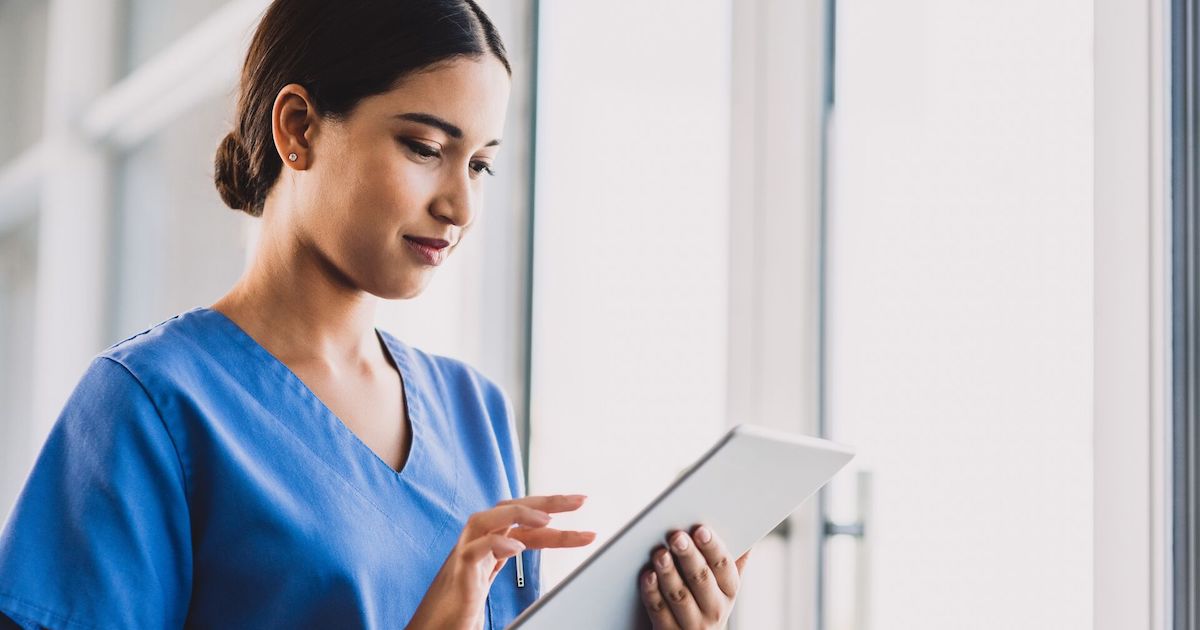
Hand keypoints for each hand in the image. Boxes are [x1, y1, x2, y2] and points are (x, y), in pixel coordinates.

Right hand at [407, 494, 595, 629]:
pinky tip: (516, 546)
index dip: (554, 515)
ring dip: (519, 513)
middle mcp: (476, 543)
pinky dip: (495, 543)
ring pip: (487, 519)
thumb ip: (512, 564)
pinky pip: (474, 549)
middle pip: (509, 510)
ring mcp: (464, 555)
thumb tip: (547, 554)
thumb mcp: (494, 581)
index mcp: (489, 545)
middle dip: (546, 502)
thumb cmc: (460, 609)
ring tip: (549, 519)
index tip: (583, 515)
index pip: (524, 523)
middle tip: (580, 500)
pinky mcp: (457, 573)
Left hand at [639, 525, 750, 629]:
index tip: (700, 529)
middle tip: (676, 536)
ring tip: (659, 553)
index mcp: (729, 591)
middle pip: (701, 579)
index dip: (712, 547)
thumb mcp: (723, 586)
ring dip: (669, 572)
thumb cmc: (706, 603)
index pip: (724, 566)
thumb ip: (732, 561)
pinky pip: (659, 610)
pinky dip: (652, 592)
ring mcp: (693, 624)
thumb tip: (746, 533)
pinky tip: (647, 575)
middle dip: (689, 556)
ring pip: (679, 595)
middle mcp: (715, 609)